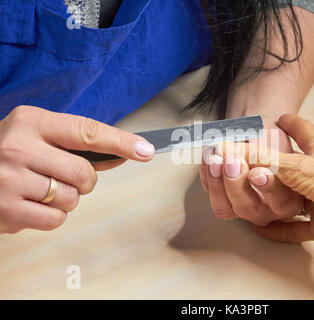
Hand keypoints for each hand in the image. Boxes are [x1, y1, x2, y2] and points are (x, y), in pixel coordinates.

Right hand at [0, 106, 154, 233]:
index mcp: (32, 122)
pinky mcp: (6, 209)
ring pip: (72, 199)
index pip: (88, 132)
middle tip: (62, 176)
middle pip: (84, 173)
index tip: (145, 150)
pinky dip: (53, 216)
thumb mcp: (38, 136)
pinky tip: (31, 204)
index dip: (121, 142)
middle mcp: (19, 147)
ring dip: (66, 199)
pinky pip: (56, 220)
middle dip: (84, 181)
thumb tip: (122, 155)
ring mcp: (9, 180)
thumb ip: (79, 146)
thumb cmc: (9, 152)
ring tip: (40, 188)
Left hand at [199, 122, 303, 225]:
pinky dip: (207, 175)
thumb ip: (262, 152)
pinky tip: (210, 156)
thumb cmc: (272, 139)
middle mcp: (268, 209)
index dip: (269, 186)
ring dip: (216, 183)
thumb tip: (236, 156)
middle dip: (236, 184)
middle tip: (232, 161)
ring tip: (215, 159)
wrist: (258, 135)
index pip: (282, 198)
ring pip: (225, 208)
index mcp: (290, 197)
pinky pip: (210, 195)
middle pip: (249, 208)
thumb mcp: (274, 140)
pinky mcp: (224, 202)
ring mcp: (243, 208)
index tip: (257, 173)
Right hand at [216, 114, 313, 257]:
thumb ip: (266, 160)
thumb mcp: (301, 168)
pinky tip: (263, 229)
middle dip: (277, 163)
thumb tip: (232, 150)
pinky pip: (295, 227)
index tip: (280, 118)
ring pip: (292, 197)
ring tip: (255, 193)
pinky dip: (278, 228)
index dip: (292, 123)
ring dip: (274, 196)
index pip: (304, 131)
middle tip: (257, 160)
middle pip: (295, 166)